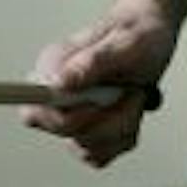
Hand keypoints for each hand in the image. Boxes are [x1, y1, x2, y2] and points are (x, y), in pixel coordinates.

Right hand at [20, 4, 178, 166]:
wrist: (153, 34)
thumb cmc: (137, 33)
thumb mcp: (123, 44)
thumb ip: (92, 62)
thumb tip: (58, 83)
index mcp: (52, 68)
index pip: (33, 111)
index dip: (61, 118)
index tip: (97, 102)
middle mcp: (55, 94)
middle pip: (68, 133)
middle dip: (109, 117)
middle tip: (129, 89)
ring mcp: (70, 115)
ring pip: (87, 148)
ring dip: (121, 126)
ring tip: (134, 95)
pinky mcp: (87, 131)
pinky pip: (99, 154)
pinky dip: (123, 136)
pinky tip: (131, 110)